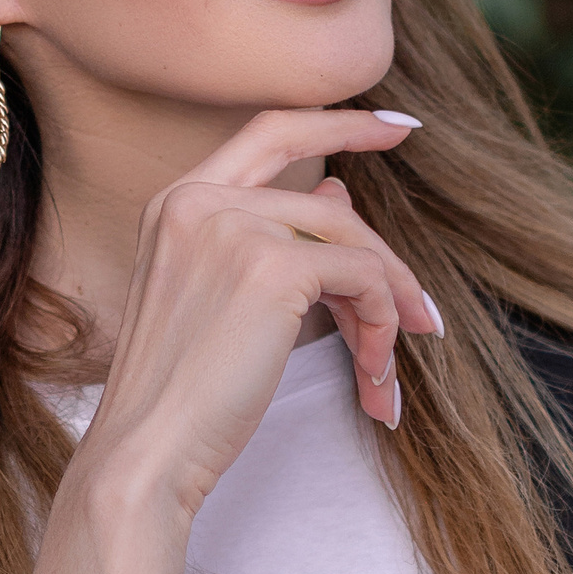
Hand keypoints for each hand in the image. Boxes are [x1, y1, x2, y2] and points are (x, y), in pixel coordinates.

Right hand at [80, 105, 441, 521]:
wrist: (146, 450)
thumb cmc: (178, 392)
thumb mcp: (218, 299)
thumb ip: (273, 238)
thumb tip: (337, 194)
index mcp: (175, 202)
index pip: (269, 132)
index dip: (339, 123)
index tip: (397, 127)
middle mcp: (199, 200)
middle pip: (330, 206)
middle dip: (385, 259)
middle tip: (425, 311)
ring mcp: (233, 228)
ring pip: (353, 246)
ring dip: (384, 313)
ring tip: (383, 374)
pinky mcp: (273, 268)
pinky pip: (363, 280)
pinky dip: (381, 327)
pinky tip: (372, 377)